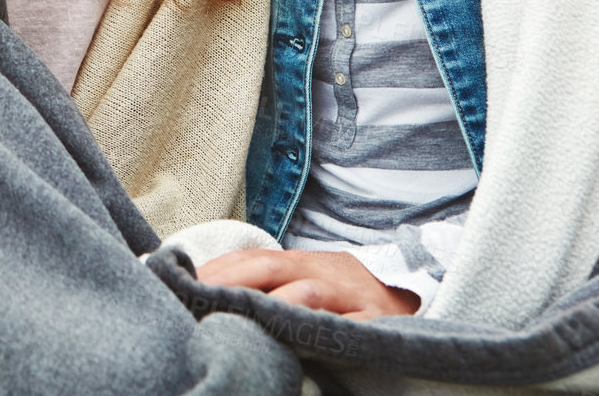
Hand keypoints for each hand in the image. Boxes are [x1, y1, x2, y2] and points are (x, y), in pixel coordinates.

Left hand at [195, 248, 419, 319]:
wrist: (418, 300)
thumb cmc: (348, 302)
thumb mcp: (309, 285)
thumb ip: (270, 289)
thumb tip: (210, 298)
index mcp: (302, 262)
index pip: (250, 259)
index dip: (215, 269)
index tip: (180, 282)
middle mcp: (324, 271)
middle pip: (270, 267)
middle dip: (230, 282)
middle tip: (197, 299)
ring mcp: (351, 295)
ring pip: (307, 294)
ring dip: (271, 306)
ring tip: (238, 317)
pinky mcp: (376, 322)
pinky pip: (347, 327)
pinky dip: (322, 330)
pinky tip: (297, 339)